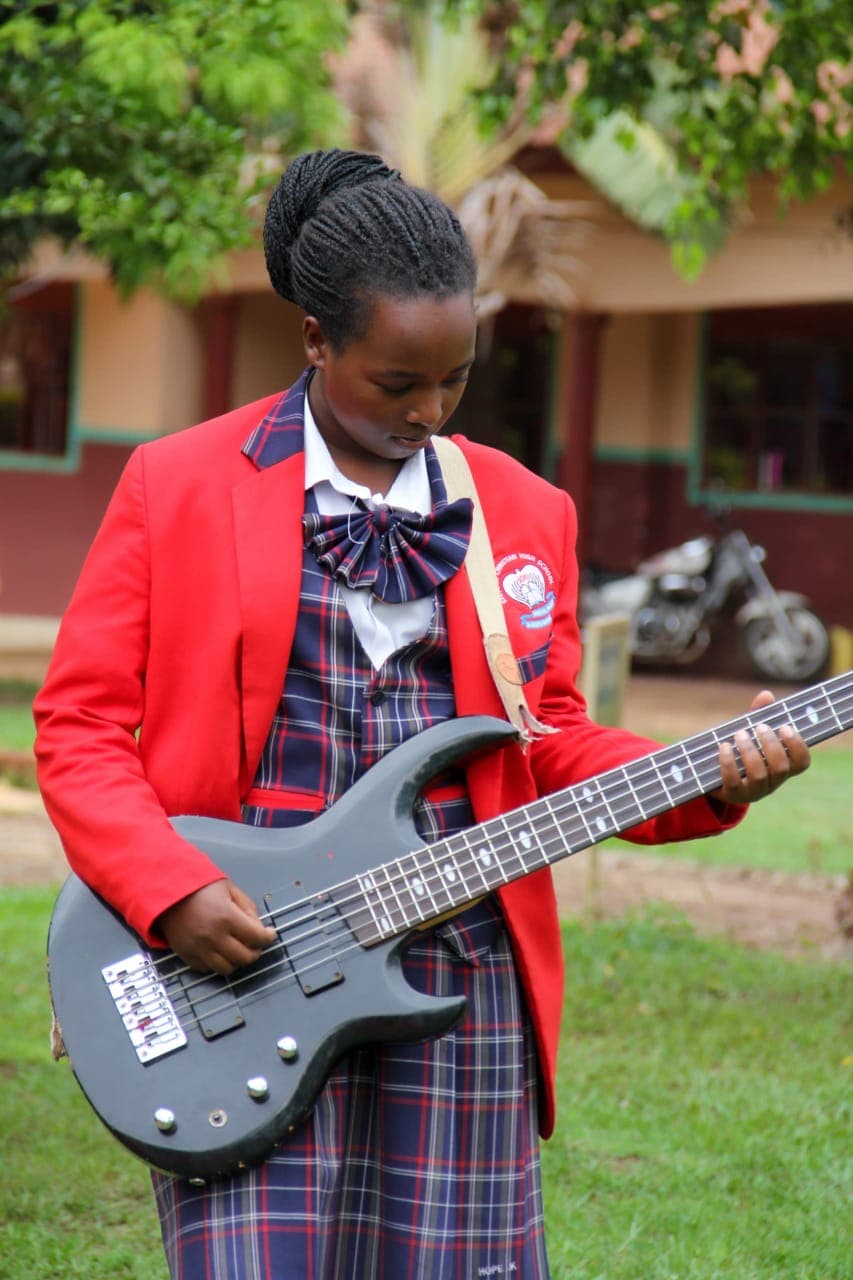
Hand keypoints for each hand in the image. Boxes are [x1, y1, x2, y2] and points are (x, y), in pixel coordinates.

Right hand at [157, 879, 276, 973]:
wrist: (166, 892)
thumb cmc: (198, 888)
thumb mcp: (229, 889)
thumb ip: (247, 907)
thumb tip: (259, 926)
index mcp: (226, 917)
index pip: (257, 937)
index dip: (268, 937)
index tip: (270, 935)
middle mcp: (213, 936)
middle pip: (245, 958)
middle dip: (255, 951)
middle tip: (255, 943)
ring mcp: (199, 949)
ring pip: (228, 969)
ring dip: (237, 960)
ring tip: (238, 949)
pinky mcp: (187, 955)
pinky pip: (208, 969)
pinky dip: (218, 963)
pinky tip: (220, 951)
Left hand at [713, 689, 810, 805]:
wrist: (712, 775)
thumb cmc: (738, 750)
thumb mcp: (749, 732)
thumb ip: (758, 715)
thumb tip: (766, 695)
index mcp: (782, 767)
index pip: (802, 763)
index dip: (797, 746)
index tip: (785, 727)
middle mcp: (772, 782)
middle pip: (781, 768)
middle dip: (771, 745)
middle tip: (759, 727)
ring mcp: (753, 791)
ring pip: (759, 775)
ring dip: (750, 752)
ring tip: (739, 734)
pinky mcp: (733, 795)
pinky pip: (734, 781)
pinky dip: (729, 762)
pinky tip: (724, 746)